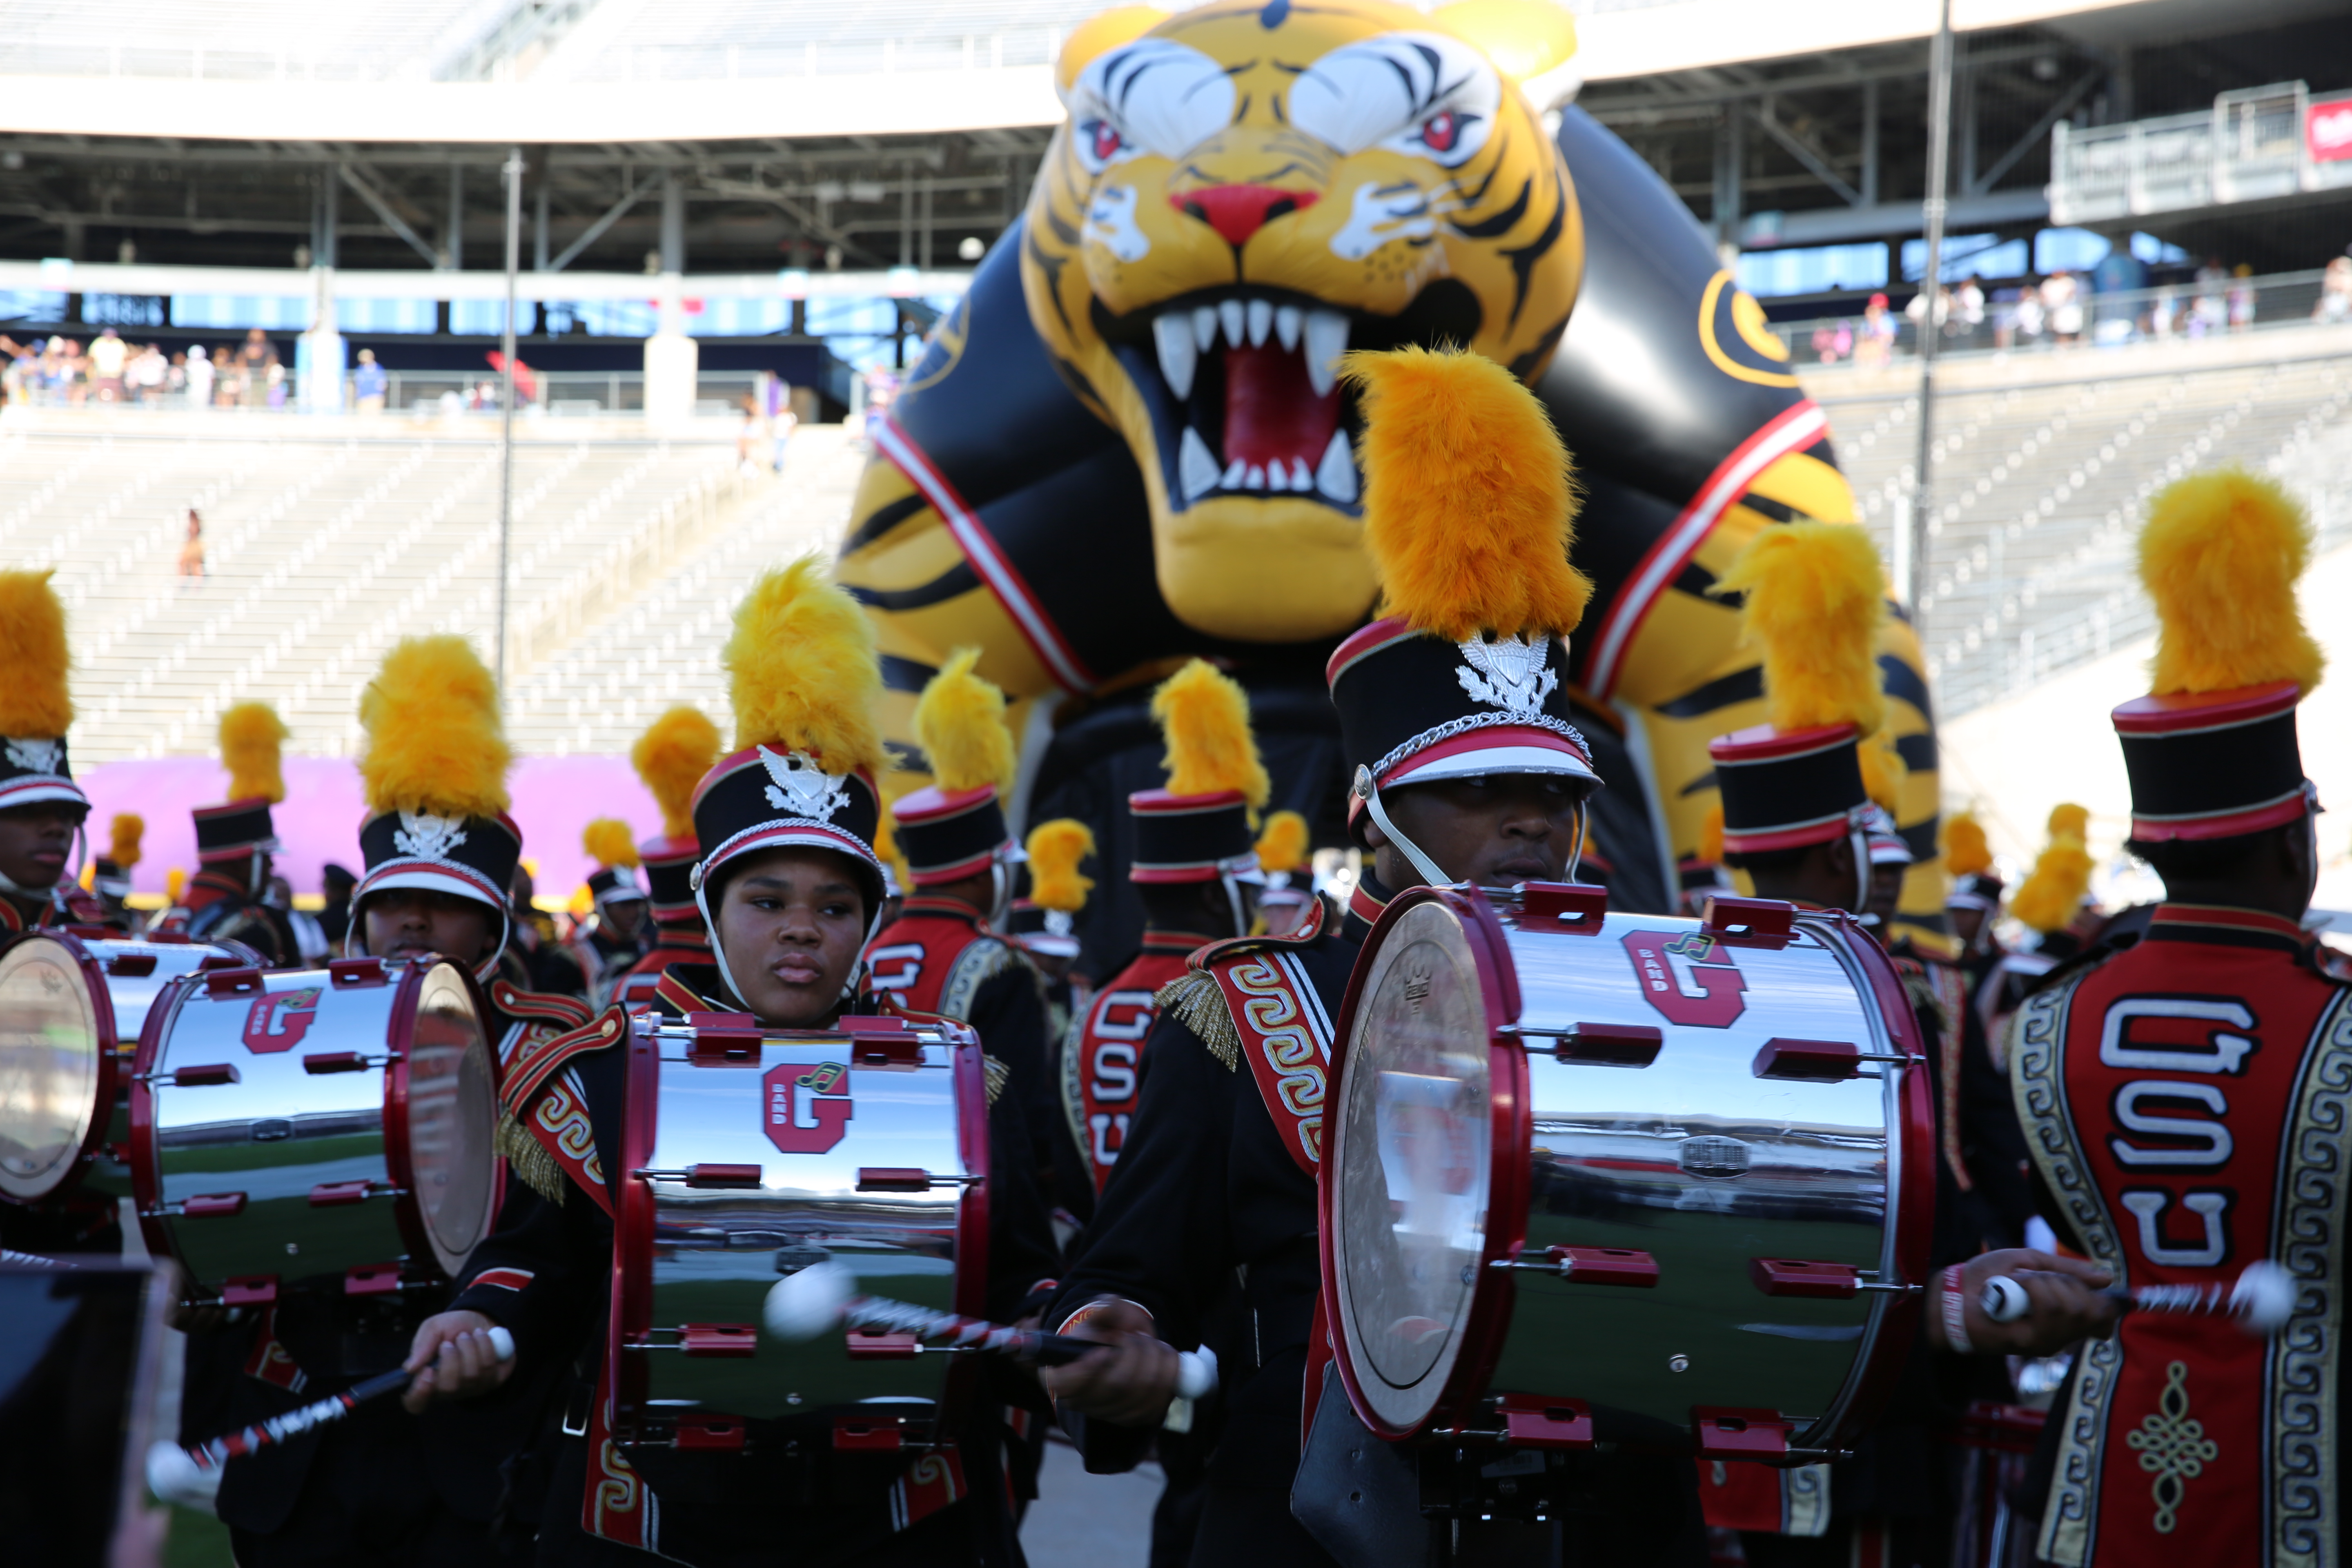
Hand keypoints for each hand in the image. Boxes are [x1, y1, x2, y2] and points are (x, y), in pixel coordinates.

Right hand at [401, 1311, 515, 1412]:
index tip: (426, 1371)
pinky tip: (481, 1337)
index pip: (416, 1403)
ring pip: (471, 1376)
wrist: (481, 1320)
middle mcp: (449, 1390)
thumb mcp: (434, 1327)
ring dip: (469, 1348)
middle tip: (450, 1342)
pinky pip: (489, 1368)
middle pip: (448, 1388)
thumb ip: (422, 1345)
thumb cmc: (452, 1328)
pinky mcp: (493, 1381)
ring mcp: (472, 1388)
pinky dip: (485, 1346)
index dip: (419, 1394)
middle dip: (451, 1359)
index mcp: (427, 1380)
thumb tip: (410, 1368)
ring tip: (466, 1335)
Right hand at [1035, 1298, 1180, 1427]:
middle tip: (1137, 1336)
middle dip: (1136, 1351)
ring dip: (1156, 1360)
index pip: (1064, 1384)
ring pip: (1142, 1392)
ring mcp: (1110, 1413)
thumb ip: (1105, 1308)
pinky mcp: (1135, 1418)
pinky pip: (1158, 1401)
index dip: (1085, 1370)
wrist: (1126, 1348)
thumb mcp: (1105, 1313)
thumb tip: (1100, 1312)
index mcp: (1063, 1374)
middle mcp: (1083, 1401)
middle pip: (1116, 1385)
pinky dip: (1168, 1375)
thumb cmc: (1108, 1331)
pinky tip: (1162, 1360)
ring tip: (1151, 1344)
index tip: (1104, 1350)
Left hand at [1928, 1249, 2121, 1356]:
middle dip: (2065, 1282)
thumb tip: (2107, 1277)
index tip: (2095, 1288)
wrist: (1952, 1291)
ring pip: (2072, 1308)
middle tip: (2034, 1278)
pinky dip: (2030, 1287)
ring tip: (2018, 1284)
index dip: (2107, 1303)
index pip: (2105, 1319)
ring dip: (2042, 1283)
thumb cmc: (1988, 1277)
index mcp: (2065, 1317)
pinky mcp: (2030, 1342)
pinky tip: (2011, 1292)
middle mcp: (2062, 1333)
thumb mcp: (2031, 1262)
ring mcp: (2048, 1341)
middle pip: (2093, 1308)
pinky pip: (2049, 1309)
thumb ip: (2067, 1270)